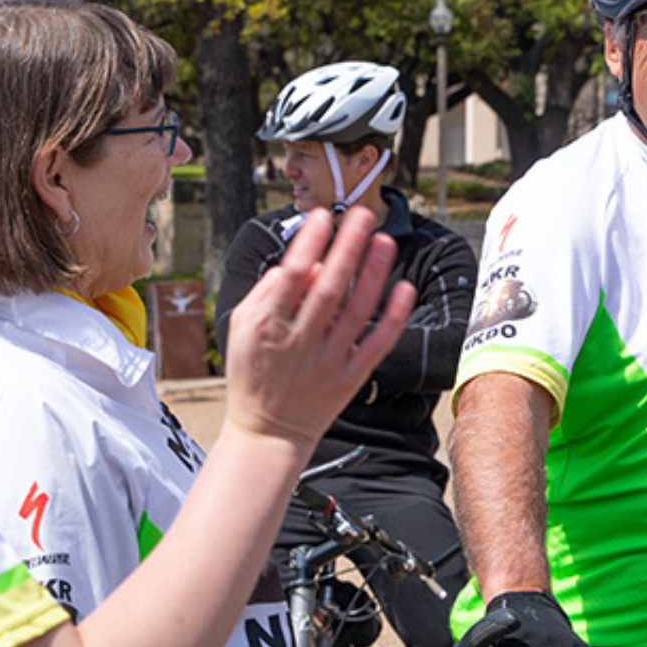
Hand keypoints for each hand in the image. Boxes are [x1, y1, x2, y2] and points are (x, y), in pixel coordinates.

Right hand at [218, 206, 412, 446]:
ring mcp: (328, 360)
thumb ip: (269, 292)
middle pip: (328, 287)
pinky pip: (377, 343)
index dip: (309, 243)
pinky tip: (404, 287)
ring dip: (373, 273)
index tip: (322, 216)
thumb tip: (308, 264)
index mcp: (267, 326)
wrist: (268, 433)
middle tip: (361, 214)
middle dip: (346, 247)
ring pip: (356, 310)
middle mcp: (299, 342)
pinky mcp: (350, 377)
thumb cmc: (253, 372)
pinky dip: (393, 317)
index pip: (291, 275)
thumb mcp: (242, 328)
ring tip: (384, 240)